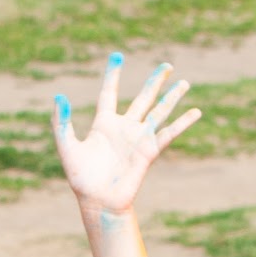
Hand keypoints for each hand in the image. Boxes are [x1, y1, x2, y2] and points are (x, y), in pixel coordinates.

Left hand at [55, 54, 198, 213]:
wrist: (98, 200)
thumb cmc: (80, 177)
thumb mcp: (67, 147)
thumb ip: (61, 123)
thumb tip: (59, 96)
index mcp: (104, 123)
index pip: (109, 92)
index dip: (113, 74)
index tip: (117, 55)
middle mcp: (124, 127)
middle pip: (143, 98)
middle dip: (155, 81)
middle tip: (167, 65)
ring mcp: (139, 138)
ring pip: (159, 111)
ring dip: (172, 97)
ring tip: (185, 82)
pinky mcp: (149, 151)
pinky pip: (169, 133)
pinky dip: (182, 122)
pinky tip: (196, 112)